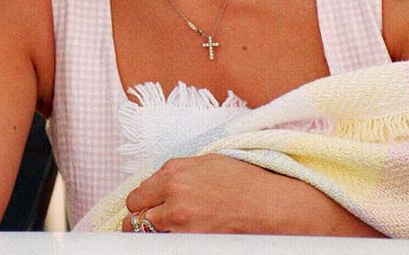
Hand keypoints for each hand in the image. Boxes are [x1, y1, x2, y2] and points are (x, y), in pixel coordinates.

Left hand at [119, 155, 375, 234]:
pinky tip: (186, 237)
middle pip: (135, 220)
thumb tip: (156, 188)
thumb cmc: (245, 183)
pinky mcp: (194, 242)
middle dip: (142, 222)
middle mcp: (173, 199)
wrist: (273, 207)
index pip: (135, 198)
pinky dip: (172, 242)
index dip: (142, 204)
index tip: (149, 208)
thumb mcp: (206, 163)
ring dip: (156, 234)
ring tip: (174, 231)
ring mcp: (182, 224)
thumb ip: (175, 174)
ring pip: (149, 236)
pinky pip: (168, 246)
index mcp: (173, 175)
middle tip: (156, 224)